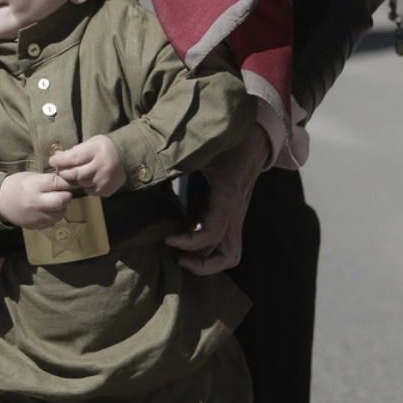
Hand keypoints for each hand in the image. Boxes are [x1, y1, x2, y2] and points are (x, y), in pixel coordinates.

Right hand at [0, 171, 72, 228]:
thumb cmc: (17, 185)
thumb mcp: (31, 176)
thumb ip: (49, 179)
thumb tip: (68, 180)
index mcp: (33, 186)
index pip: (57, 183)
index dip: (66, 181)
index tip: (70, 181)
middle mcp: (36, 202)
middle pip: (62, 200)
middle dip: (66, 195)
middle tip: (63, 192)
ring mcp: (37, 216)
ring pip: (60, 213)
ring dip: (62, 206)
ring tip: (54, 201)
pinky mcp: (37, 226)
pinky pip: (53, 221)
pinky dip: (54, 214)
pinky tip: (47, 209)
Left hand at [49, 136, 125, 197]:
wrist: (127, 158)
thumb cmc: (105, 148)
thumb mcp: (91, 143)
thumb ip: (75, 150)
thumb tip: (57, 157)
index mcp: (97, 151)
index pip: (75, 158)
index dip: (61, 161)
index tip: (52, 161)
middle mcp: (102, 166)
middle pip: (76, 174)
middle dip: (65, 173)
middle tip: (60, 170)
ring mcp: (105, 180)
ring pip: (81, 183)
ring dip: (75, 180)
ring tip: (74, 174)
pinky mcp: (106, 190)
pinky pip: (89, 191)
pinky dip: (85, 186)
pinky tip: (87, 180)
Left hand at [165, 122, 271, 274]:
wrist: (256, 138)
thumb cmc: (230, 142)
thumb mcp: (204, 151)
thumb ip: (178, 159)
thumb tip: (146, 165)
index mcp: (228, 199)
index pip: (212, 234)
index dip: (189, 242)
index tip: (167, 238)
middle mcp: (235, 213)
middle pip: (228, 256)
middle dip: (202, 264)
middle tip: (176, 255)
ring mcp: (236, 216)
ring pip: (230, 253)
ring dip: (207, 260)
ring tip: (182, 253)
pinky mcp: (231, 214)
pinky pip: (224, 241)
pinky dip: (207, 246)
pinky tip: (187, 234)